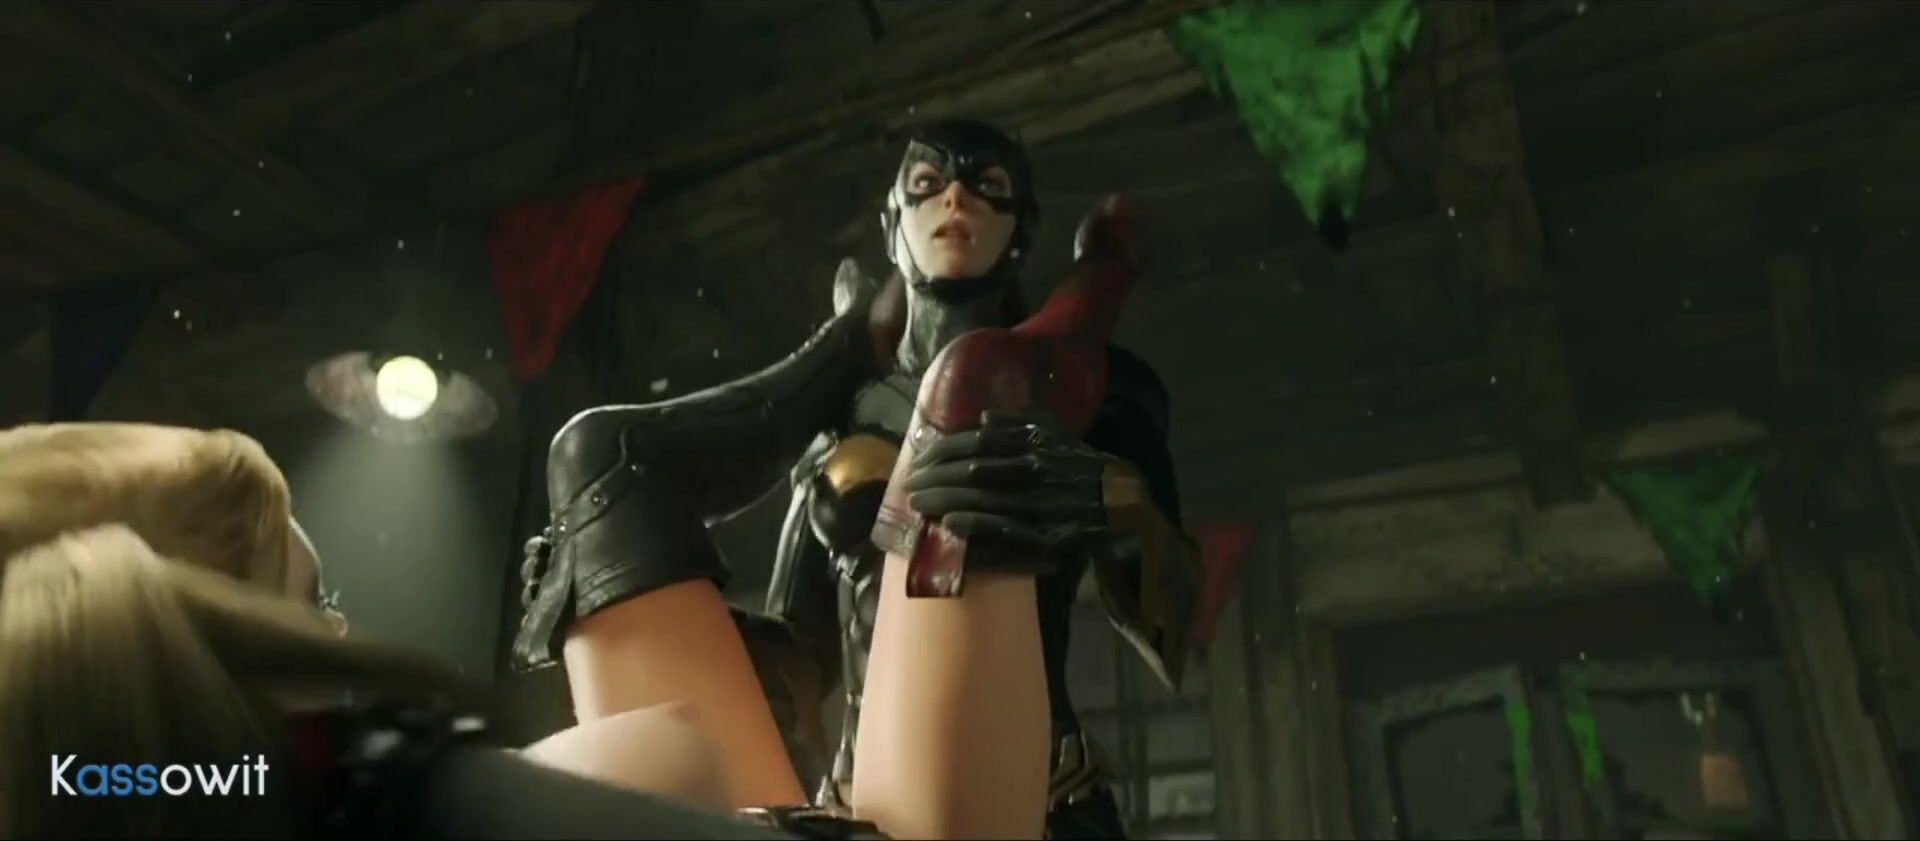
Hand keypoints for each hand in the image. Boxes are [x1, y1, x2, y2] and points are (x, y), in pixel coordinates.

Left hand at [904, 410, 1108, 556]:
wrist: (1118, 499)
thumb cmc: (1078, 462)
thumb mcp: (1053, 431)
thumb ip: (1018, 422)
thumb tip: (982, 417)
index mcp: (1031, 443)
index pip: (977, 443)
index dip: (943, 452)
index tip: (919, 460)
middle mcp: (1032, 470)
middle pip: (973, 472)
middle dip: (936, 479)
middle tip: (909, 487)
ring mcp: (1038, 503)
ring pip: (983, 500)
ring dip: (946, 502)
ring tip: (918, 506)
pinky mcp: (1044, 533)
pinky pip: (1003, 529)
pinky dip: (974, 525)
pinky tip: (950, 525)